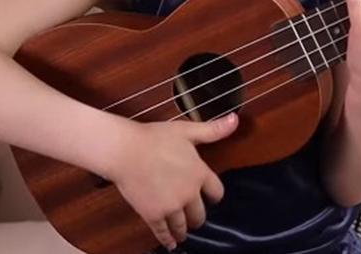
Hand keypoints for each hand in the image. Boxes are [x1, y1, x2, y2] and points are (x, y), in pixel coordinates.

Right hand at [110, 113, 238, 250]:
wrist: (126, 150)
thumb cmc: (154, 138)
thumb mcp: (187, 131)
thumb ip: (213, 130)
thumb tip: (235, 120)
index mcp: (199, 173)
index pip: (216, 192)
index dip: (214, 196)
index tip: (211, 198)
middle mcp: (189, 193)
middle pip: (200, 214)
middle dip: (198, 216)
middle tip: (194, 217)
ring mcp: (171, 206)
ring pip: (183, 226)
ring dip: (184, 230)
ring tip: (183, 233)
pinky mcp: (153, 215)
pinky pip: (163, 232)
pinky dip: (168, 239)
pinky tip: (170, 244)